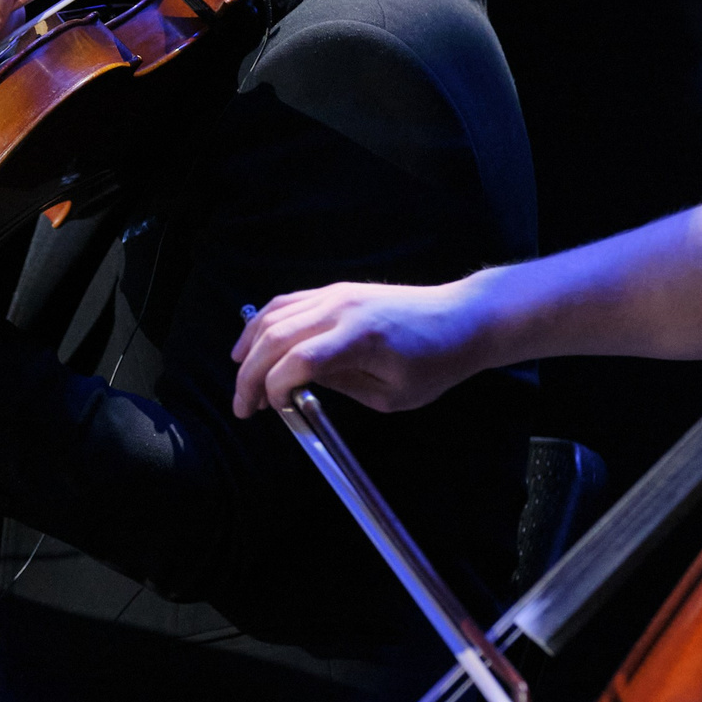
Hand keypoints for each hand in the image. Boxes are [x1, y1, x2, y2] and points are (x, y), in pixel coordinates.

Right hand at [231, 276, 501, 417]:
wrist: (462, 319)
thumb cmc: (436, 363)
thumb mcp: (393, 395)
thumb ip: (342, 387)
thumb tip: (298, 386)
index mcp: (360, 338)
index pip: (299, 360)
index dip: (274, 388)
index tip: (270, 412)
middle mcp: (341, 308)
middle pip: (276, 336)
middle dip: (251, 375)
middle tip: (244, 407)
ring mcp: (336, 293)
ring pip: (275, 315)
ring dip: (250, 346)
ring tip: (240, 376)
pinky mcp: (337, 289)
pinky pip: (288, 302)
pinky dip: (264, 322)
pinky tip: (254, 342)